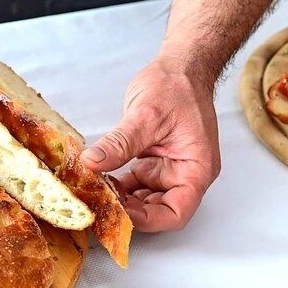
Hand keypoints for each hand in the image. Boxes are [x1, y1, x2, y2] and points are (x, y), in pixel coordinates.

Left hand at [80, 58, 220, 231]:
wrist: (178, 68)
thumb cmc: (176, 87)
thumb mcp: (145, 116)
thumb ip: (119, 143)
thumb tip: (92, 163)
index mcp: (196, 169)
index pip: (176, 213)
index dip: (148, 219)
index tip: (120, 212)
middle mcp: (184, 175)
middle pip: (159, 211)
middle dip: (130, 211)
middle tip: (100, 204)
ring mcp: (167, 171)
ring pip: (143, 200)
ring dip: (121, 200)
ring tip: (95, 193)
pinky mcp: (152, 164)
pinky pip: (134, 184)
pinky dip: (118, 186)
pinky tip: (98, 181)